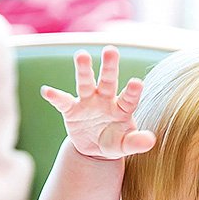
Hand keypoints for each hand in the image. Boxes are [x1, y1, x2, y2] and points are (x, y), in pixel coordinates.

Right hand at [41, 45, 156, 159]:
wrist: (94, 149)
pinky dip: (55, 97)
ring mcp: (87, 102)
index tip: (137, 82)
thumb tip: (151, 140)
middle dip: (109, 66)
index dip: (133, 91)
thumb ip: (136, 142)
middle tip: (111, 49)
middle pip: (108, 81)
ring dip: (84, 69)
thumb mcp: (125, 146)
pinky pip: (63, 102)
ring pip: (86, 83)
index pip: (129, 98)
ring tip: (82, 55)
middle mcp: (105, 99)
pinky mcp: (71, 109)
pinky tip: (47, 91)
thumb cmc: (114, 142)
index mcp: (122, 108)